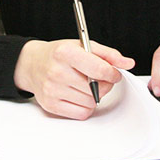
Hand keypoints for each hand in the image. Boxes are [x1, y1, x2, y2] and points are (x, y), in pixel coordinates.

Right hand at [12, 39, 134, 119]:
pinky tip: (77, 95)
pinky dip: (85, 106)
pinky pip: (82, 113)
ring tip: (83, 85)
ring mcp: (52, 90)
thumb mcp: (82, 46)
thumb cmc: (58, 55)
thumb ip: (108, 54)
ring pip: (92, 102)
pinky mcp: (51, 105)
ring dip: (93, 96)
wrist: (32, 64)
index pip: (99, 69)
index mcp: (65, 53)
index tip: (113, 74)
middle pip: (97, 88)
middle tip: (96, 78)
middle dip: (103, 84)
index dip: (113, 73)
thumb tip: (127, 63)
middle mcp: (57, 71)